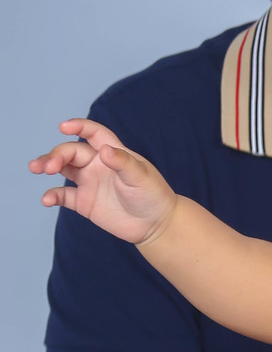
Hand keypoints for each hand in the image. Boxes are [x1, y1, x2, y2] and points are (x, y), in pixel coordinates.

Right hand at [32, 118, 176, 243]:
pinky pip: (63, 196)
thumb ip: (122, 162)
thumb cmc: (153, 195)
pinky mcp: (84, 202)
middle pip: (71, 152)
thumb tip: (103, 150)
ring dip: (47, 166)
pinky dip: (53, 196)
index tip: (64, 127)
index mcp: (112, 152)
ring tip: (36, 168)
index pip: (93, 133)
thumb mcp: (141, 176)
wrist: (155, 225)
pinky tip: (47, 200)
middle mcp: (97, 164)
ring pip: (62, 169)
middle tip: (48, 166)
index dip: (79, 126)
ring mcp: (89, 182)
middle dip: (57, 155)